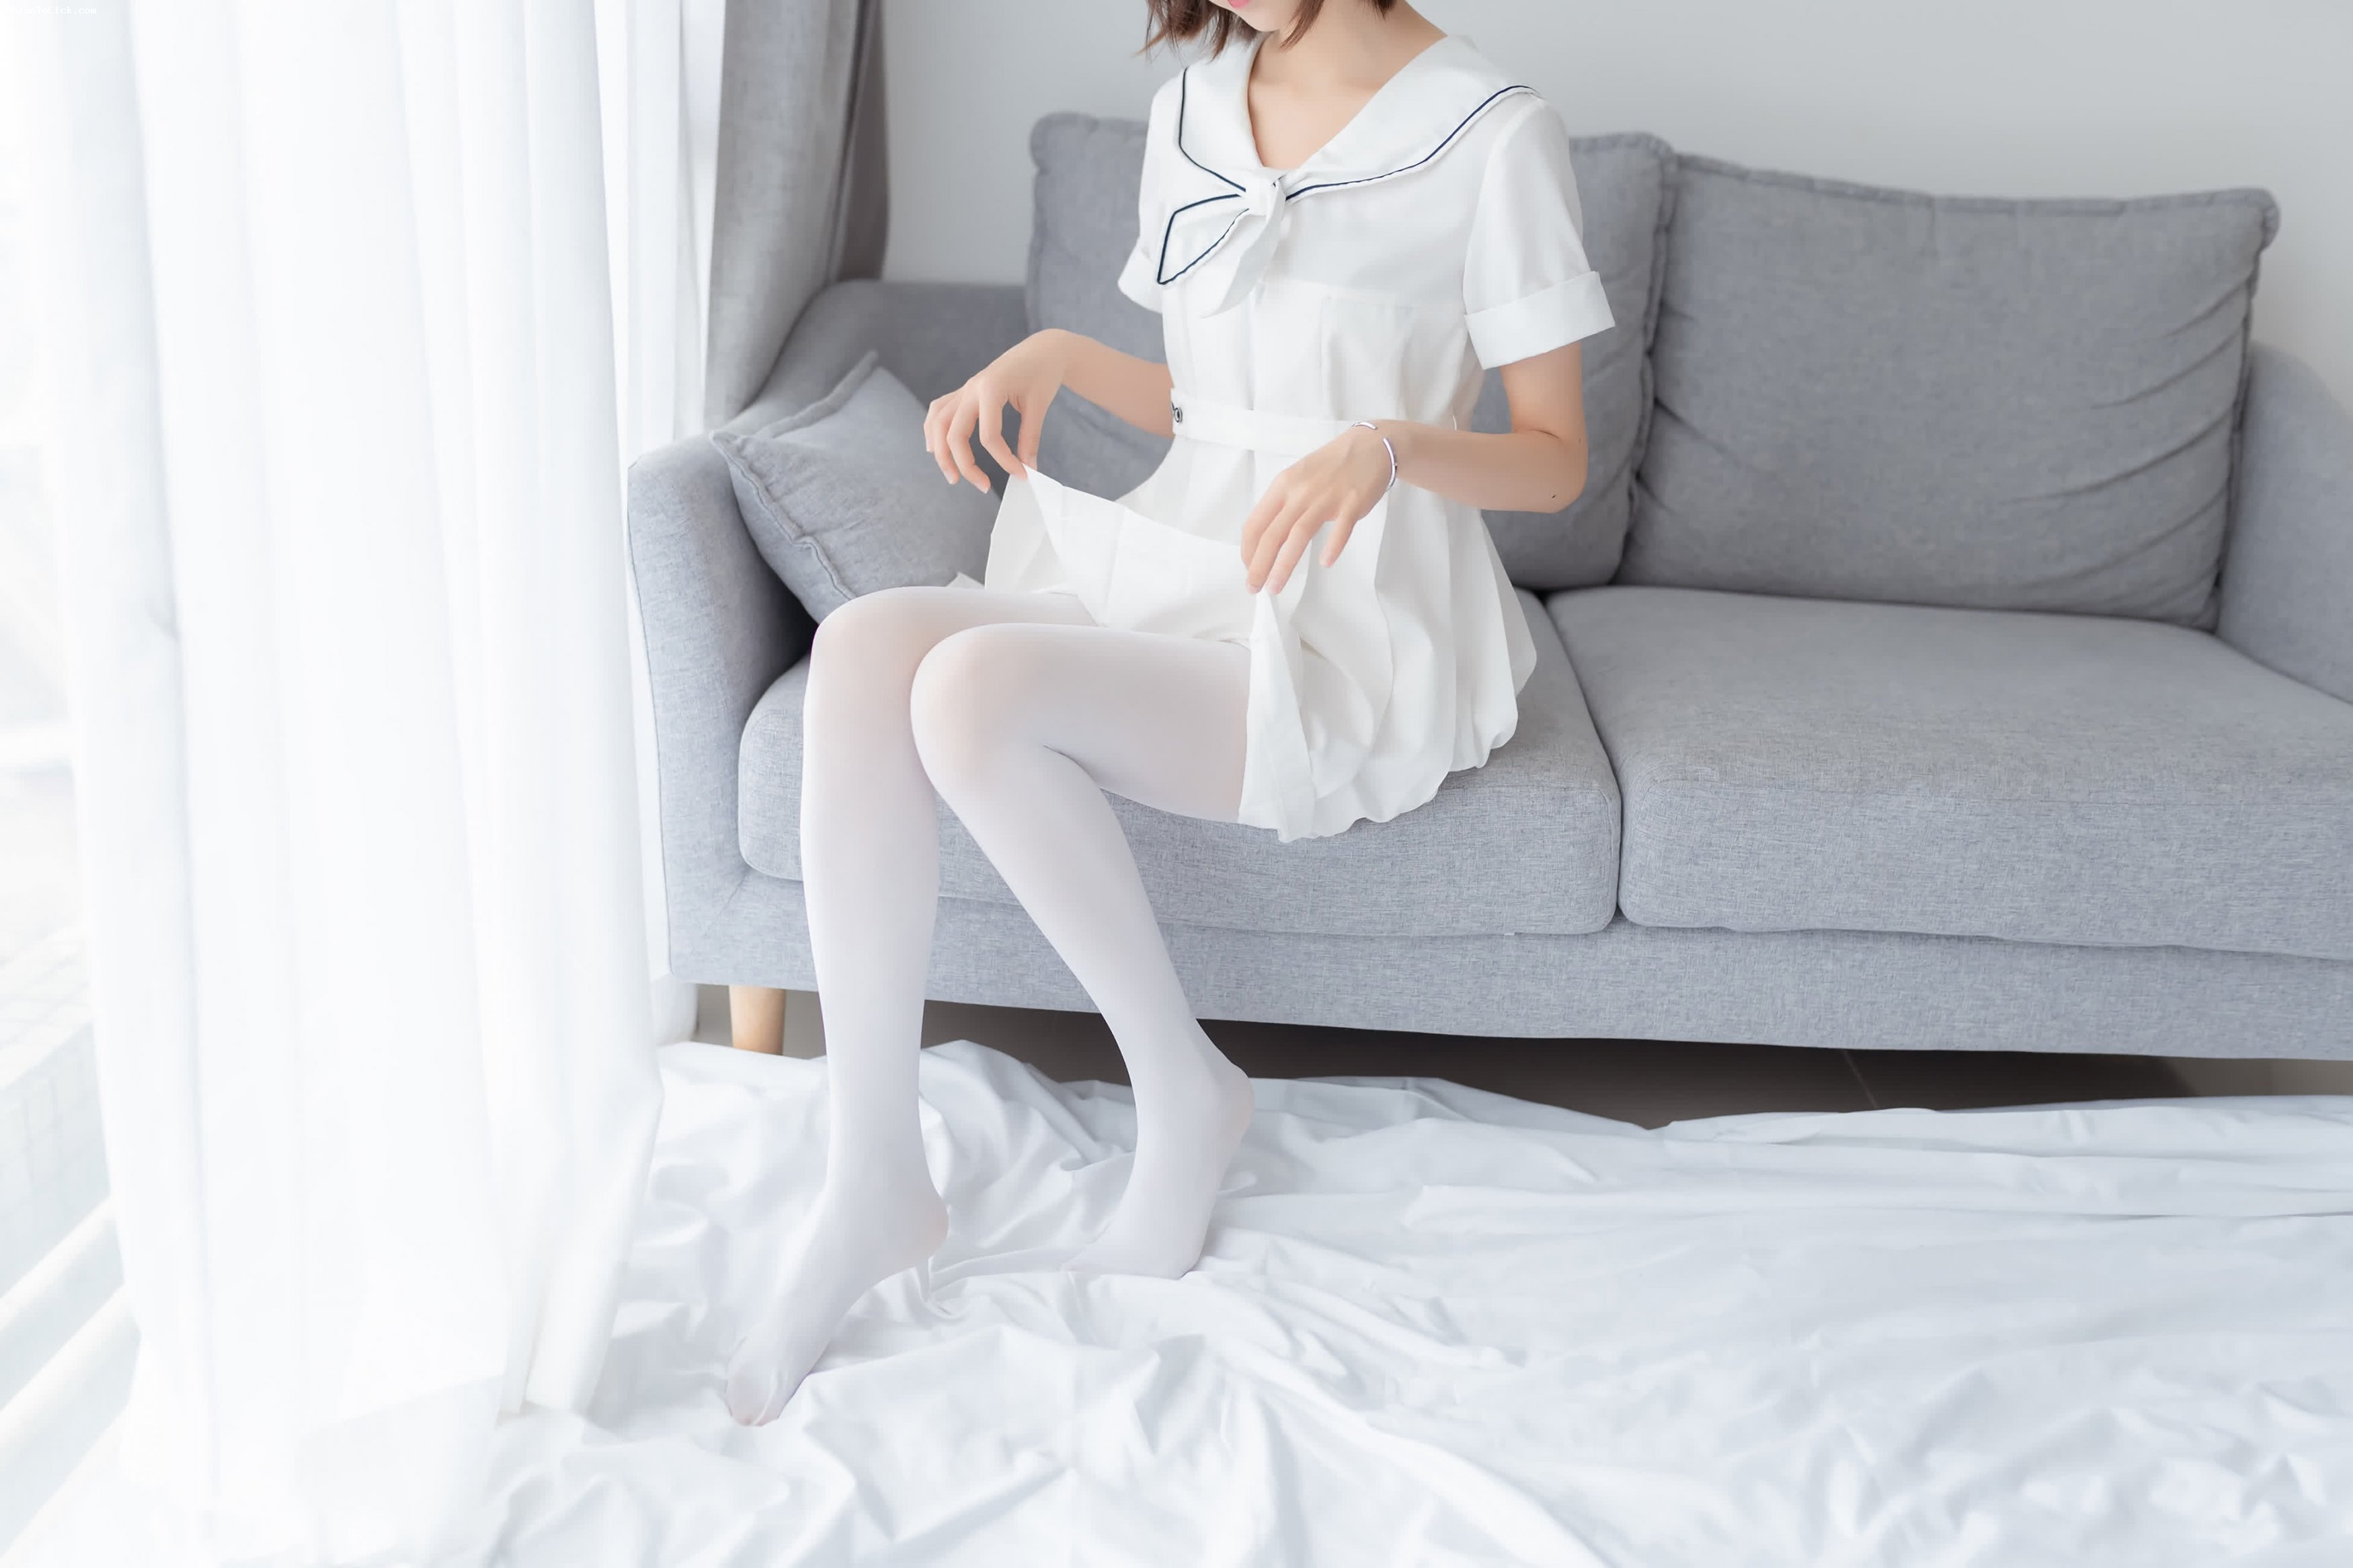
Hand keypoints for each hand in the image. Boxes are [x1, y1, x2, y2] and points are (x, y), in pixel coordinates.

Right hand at [924, 330, 1070, 492]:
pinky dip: (933, 431)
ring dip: (940, 452)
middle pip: (954, 433)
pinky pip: (938, 411)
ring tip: (952, 476)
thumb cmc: (1042, 373)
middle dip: (965, 465)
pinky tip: (935, 448)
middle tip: (983, 487)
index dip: (1004, 461)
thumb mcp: (1039, 406)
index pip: (989, 437)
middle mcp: (971, 389)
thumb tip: (1027, 468)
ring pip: (938, 423)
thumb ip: (1030, 438)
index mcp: (991, 388)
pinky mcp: (964, 392)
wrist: (1041, 350)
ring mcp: (964, 390)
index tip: (1022, 475)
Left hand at [1239, 424, 1392, 593]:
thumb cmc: (1330, 466)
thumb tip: (1265, 536)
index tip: (1248, 568)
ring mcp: (1327, 498)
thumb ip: (1282, 503)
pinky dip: (1333, 546)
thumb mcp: (1297, 477)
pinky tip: (1325, 563)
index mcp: (1283, 486)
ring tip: (1275, 587)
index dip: (1248, 549)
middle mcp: (1300, 492)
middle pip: (1273, 533)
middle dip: (1259, 565)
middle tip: (1253, 587)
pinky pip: (1341, 528)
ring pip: (1299, 535)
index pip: (1256, 522)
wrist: (1369, 447)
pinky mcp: (1352, 503)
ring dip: (1284, 564)